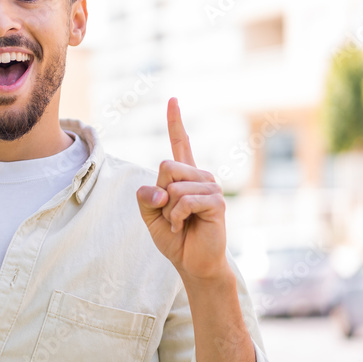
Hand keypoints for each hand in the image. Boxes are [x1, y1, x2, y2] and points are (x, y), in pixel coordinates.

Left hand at [136, 98, 227, 280]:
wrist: (192, 262)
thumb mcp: (149, 215)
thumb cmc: (174, 237)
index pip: (180, 143)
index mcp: (184, 175)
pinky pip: (184, 201)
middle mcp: (200, 176)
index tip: (173, 99)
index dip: (176, 121)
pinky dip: (175, 217)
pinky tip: (182, 226)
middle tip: (168, 214)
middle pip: (166, 166)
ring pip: (173, 186)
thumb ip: (145, 197)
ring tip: (178, 223)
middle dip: (158, 194)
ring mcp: (211, 187)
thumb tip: (158, 189)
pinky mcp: (216, 202)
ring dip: (167, 211)